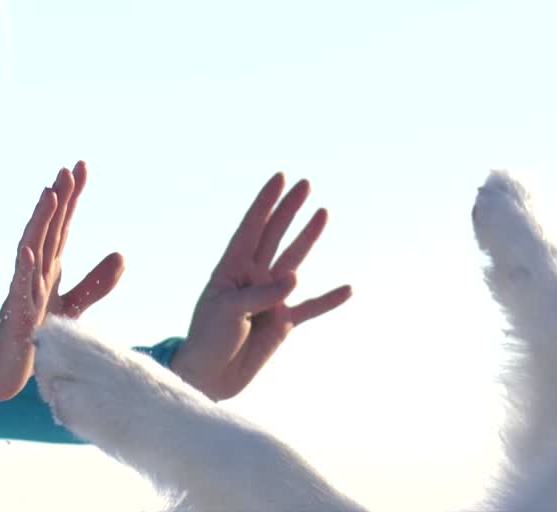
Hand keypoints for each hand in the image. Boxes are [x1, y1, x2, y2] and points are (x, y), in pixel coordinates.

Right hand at [0, 163, 124, 404]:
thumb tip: (121, 255)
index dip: (73, 197)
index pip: (63, 225)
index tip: (82, 167)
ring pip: (32, 249)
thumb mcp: (74, 305)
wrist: (6, 368)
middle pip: (49, 229)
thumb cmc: (35, 332)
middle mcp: (35, 272)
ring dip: (40, 222)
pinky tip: (27, 249)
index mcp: (50, 267)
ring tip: (49, 194)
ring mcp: (24, 290)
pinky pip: (18, 288)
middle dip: (59, 198)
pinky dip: (22, 268)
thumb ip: (96, 282)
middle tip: (69, 168)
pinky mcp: (17, 314)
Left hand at [171, 173, 351, 400]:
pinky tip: (348, 289)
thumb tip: (296, 279)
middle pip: (275, 235)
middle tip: (306, 184)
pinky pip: (311, 308)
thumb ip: (260, 294)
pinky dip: (329, 300)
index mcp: (231, 268)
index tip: (280, 177)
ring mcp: (270, 297)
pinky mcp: (283, 322)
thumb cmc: (208, 339)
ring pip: (294, 261)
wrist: (209, 378)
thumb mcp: (226, 312)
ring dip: (308, 238)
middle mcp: (253, 277)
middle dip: (289, 209)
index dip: (265, 202)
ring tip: (324, 212)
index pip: (251, 228)